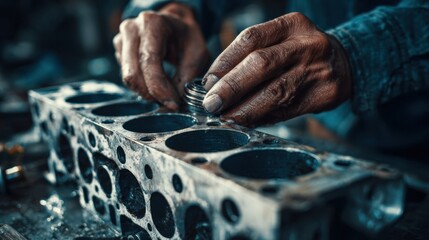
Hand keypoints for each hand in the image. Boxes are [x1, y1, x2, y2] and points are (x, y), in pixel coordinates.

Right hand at [113, 3, 208, 109]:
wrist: (176, 25)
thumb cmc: (187, 37)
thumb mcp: (197, 54)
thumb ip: (186, 78)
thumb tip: (173, 103)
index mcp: (153, 23)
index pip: (149, 62)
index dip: (160, 88)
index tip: (173, 104)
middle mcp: (132, 28)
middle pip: (132, 73)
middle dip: (151, 94)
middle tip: (169, 103)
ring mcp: (122, 39)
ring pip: (128, 78)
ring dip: (146, 92)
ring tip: (166, 93)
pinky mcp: (119, 50)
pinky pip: (127, 76)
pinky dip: (142, 86)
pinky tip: (157, 83)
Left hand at [202, 12, 352, 126]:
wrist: (345, 63)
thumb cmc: (301, 52)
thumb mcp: (282, 41)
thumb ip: (252, 58)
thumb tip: (214, 85)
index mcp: (291, 24)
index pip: (250, 39)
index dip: (225, 62)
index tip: (208, 82)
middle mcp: (306, 44)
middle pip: (261, 64)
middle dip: (232, 87)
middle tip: (212, 104)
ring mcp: (318, 69)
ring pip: (275, 91)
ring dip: (245, 109)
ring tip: (226, 118)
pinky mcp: (325, 94)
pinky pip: (287, 110)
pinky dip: (263, 117)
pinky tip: (248, 122)